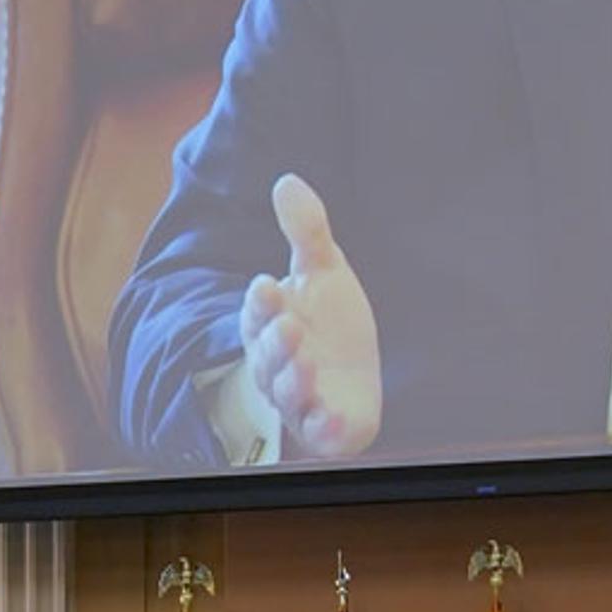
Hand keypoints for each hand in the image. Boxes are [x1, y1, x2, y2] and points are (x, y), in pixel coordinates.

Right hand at [240, 174, 381, 461]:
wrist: (353, 380)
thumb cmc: (330, 322)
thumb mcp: (325, 270)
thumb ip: (306, 231)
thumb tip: (287, 180)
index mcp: (270, 323)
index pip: (258, 312)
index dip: (262, 302)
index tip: (268, 285)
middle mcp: (277, 364)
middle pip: (268, 355)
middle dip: (275, 342)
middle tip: (288, 325)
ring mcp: (299, 398)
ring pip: (287, 392)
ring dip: (293, 379)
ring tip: (305, 362)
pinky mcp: (324, 428)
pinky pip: (318, 432)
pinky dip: (323, 428)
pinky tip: (332, 421)